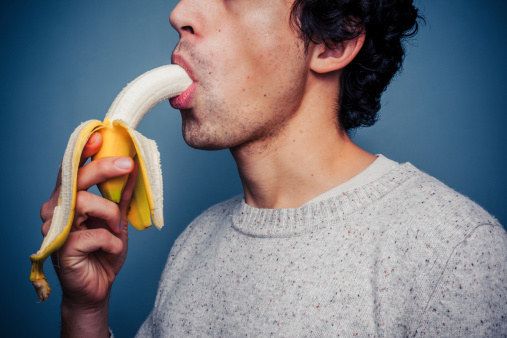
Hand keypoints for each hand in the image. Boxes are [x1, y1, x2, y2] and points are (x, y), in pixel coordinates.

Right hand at [39, 131, 137, 308]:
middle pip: (76, 178)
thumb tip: (134, 167)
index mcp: (68, 199)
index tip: (100, 135)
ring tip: (117, 230)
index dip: (83, 150)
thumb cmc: (103, 251)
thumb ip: (122, 195)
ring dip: (111, 215)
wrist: (97, 287)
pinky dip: (111, 241)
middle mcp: (56, 210)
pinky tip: (111, 248)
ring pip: (85, 203)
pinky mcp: (62, 248)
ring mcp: (56, 229)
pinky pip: (94, 234)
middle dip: (104, 168)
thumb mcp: (118, 218)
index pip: (71, 168)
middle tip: (129, 164)